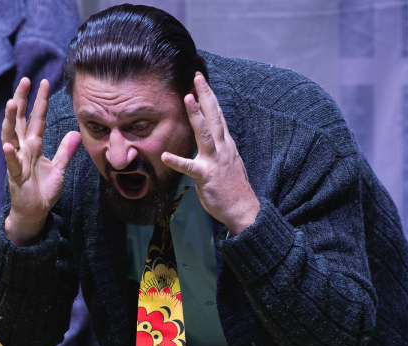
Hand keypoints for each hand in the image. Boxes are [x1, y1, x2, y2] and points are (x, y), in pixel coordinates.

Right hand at [2, 77, 81, 246]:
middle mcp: (24, 149)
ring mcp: (18, 161)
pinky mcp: (16, 176)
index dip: (40, 101)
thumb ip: (66, 150)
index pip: (37, 118)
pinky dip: (10, 155)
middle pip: (21, 120)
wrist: (35, 212)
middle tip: (25, 80)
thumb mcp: (59, 168)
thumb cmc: (43, 190)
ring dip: (11, 120)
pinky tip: (8, 145)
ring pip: (11, 136)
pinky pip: (12, 164)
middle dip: (22, 100)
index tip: (43, 82)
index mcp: (34, 145)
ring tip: (12, 103)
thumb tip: (76, 132)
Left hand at [161, 73, 259, 235]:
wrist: (242, 207)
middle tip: (197, 77)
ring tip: (187, 99)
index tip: (200, 80)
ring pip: (205, 134)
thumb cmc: (232, 186)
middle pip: (214, 116)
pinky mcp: (206, 177)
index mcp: (226, 143)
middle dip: (205, 95)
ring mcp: (215, 161)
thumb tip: (212, 134)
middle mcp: (223, 147)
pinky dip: (177, 161)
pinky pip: (190, 168)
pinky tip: (164, 156)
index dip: (209, 96)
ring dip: (196, 115)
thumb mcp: (228, 160)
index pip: (218, 115)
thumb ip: (219, 146)